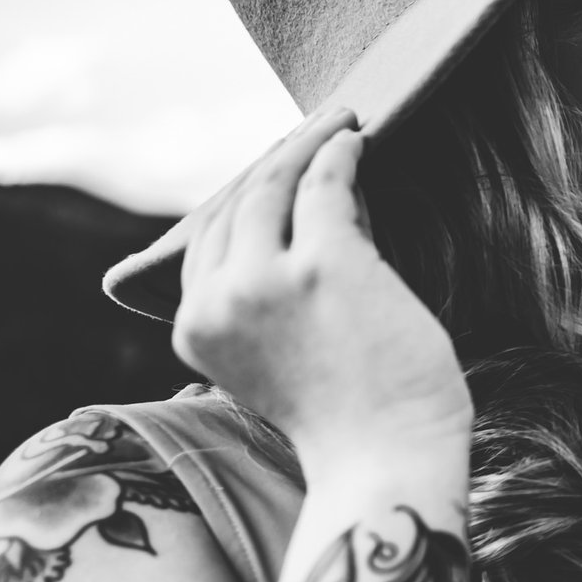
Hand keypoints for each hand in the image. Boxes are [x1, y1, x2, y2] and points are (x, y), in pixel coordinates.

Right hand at [174, 111, 472, 481]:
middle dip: (273, 163)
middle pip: (234, 206)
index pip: (207, 242)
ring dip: (305, 143)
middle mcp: (216, 302)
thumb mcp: (280, 356)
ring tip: (337, 122)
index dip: (243, 200)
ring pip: (274, 184)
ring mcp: (266, 281)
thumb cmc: (352, 418)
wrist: (387, 459)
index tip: (275, 172)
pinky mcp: (323, 264)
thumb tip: (311, 201)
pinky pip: (324, 185)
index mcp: (194, 331)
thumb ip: (272, 296)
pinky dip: (337, 154)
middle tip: (310, 133)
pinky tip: (355, 139)